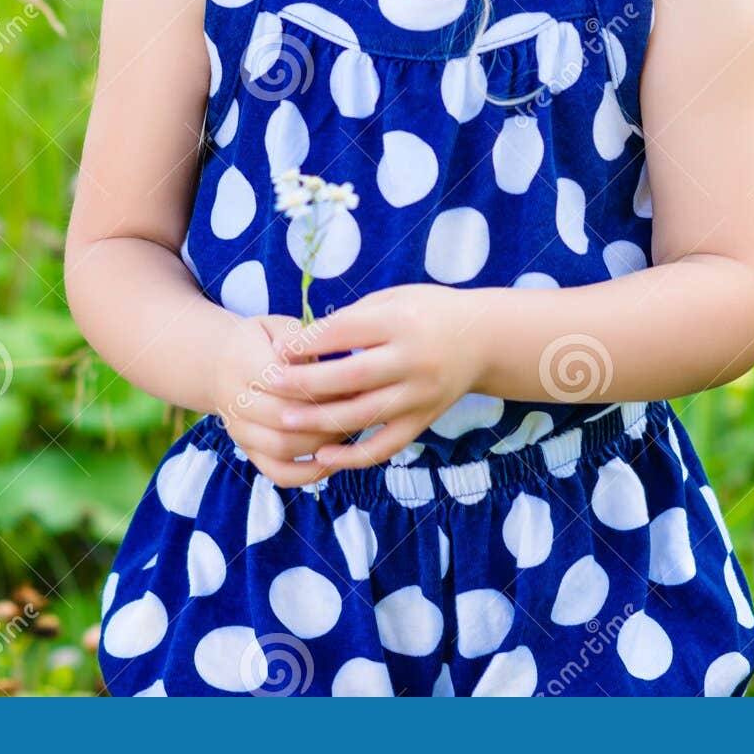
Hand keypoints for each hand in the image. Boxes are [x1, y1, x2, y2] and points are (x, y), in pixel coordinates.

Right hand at [208, 314, 340, 488]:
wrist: (217, 363)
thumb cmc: (260, 340)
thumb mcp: (277, 325)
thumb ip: (301, 340)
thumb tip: (334, 360)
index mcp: (244, 363)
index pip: (284, 381)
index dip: (319, 383)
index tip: (352, 378)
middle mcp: (236, 401)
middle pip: (283, 417)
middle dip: (325, 414)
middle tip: (358, 407)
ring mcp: (239, 431)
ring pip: (281, 448)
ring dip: (320, 443)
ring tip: (350, 429)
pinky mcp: (248, 451)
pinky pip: (278, 473)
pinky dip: (307, 474)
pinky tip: (335, 461)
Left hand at [261, 285, 486, 469]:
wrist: (483, 339)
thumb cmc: (429, 310)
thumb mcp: (395, 298)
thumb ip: (355, 319)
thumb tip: (306, 341)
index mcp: (401, 322)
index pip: (345, 333)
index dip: (309, 342)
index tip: (278, 349)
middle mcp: (412, 360)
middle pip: (350, 376)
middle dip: (305, 382)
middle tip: (270, 385)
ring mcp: (420, 394)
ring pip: (363, 414)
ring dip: (320, 420)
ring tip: (284, 420)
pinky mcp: (423, 421)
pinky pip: (385, 445)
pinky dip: (353, 455)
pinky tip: (323, 455)